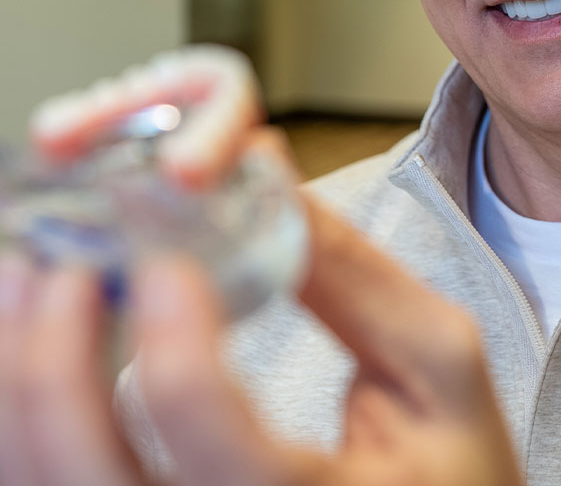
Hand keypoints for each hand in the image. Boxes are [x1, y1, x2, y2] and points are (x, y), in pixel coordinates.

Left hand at [0, 203, 521, 485]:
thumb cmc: (452, 459)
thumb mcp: (437, 359)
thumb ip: (350, 272)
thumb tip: (260, 169)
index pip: (227, 459)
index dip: (181, 354)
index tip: (168, 258)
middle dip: (54, 369)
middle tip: (62, 262)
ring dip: (21, 386)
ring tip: (31, 281)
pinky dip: (24, 423)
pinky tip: (34, 346)